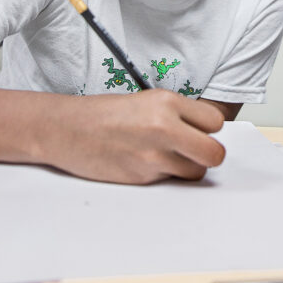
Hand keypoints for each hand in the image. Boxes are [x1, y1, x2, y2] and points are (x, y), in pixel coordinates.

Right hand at [54, 89, 225, 184]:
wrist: (66, 130)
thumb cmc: (103, 114)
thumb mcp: (146, 101)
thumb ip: (178, 116)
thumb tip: (205, 134)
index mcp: (166, 102)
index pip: (216, 122)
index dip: (209, 129)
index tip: (199, 130)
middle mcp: (163, 128)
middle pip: (214, 153)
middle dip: (208, 155)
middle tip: (195, 151)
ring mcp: (153, 156)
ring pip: (196, 172)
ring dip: (187, 168)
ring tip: (167, 157)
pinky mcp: (142, 178)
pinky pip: (169, 181)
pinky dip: (163, 175)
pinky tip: (144, 162)